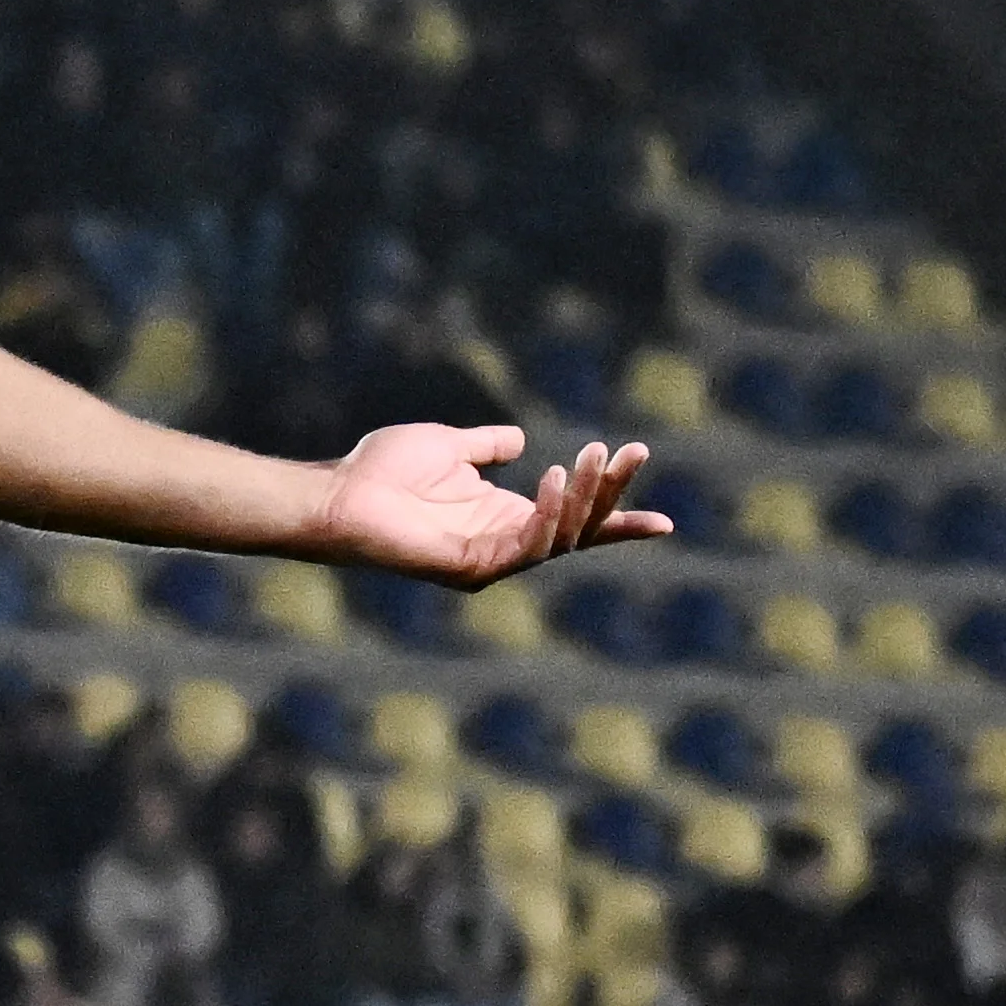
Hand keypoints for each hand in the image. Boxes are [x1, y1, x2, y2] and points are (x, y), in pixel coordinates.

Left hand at [310, 422, 669, 589]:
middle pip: (577, 527)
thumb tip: (518, 440)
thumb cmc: (382, 473)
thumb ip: (485, 446)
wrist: (337, 493)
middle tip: (633, 450)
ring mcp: (489, 560)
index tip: (667, 521)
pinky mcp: (469, 566)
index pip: (574, 524)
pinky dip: (544, 515)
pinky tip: (550, 477)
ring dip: (581, 496)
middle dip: (609, 492)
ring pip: (558, 536)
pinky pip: (523, 545)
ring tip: (591, 456)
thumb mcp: (447, 447)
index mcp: (503, 518)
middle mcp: (504, 543)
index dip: (617, 518)